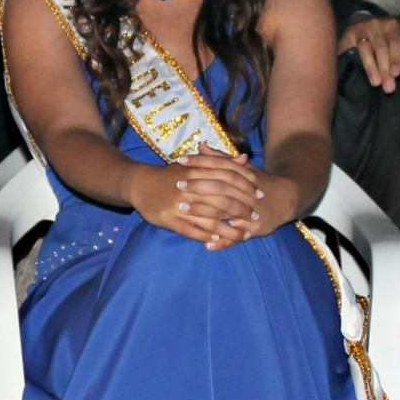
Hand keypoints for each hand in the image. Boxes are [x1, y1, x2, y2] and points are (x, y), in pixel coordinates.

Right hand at [131, 146, 268, 249]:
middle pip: (222, 200)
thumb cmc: (171, 174)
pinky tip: (219, 240)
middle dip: (242, 210)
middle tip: (256, 216)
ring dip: (229, 229)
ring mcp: (179, 205)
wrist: (140, 184)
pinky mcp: (170, 220)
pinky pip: (192, 231)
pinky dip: (207, 237)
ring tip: (243, 235)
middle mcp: (190, 188)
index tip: (259, 194)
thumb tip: (245, 159)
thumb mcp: (195, 164)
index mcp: (197, 171)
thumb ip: (220, 162)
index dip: (246, 187)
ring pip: (210, 220)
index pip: (228, 178)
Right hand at [338, 15, 399, 92]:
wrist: (364, 20)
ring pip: (365, 50)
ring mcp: (359, 30)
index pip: (395, 42)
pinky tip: (345, 66)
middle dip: (385, 68)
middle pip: (381, 48)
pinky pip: (344, 47)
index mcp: (392, 26)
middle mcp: (375, 26)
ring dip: (370, 67)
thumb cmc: (385, 36)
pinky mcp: (345, 36)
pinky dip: (344, 55)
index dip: (396, 57)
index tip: (396, 73)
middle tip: (388, 87)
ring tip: (375, 83)